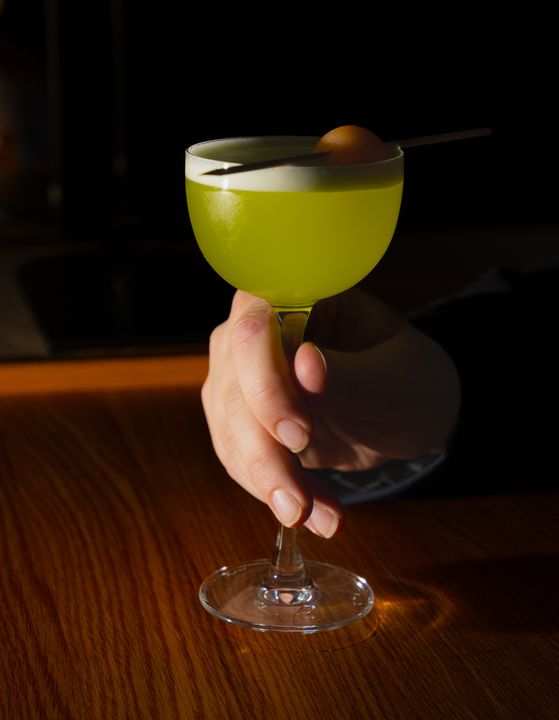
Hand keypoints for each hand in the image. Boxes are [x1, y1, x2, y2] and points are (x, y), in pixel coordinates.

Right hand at [202, 289, 459, 536]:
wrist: (404, 409)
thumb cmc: (410, 380)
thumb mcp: (401, 380)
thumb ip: (354, 375)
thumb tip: (305, 366)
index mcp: (300, 296)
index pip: (256, 327)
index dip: (266, 381)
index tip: (299, 434)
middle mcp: (256, 328)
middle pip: (232, 386)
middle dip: (263, 452)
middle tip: (300, 503)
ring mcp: (241, 372)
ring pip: (229, 428)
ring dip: (267, 481)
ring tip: (318, 519)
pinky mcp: (241, 415)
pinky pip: (239, 456)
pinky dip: (272, 490)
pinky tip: (314, 514)